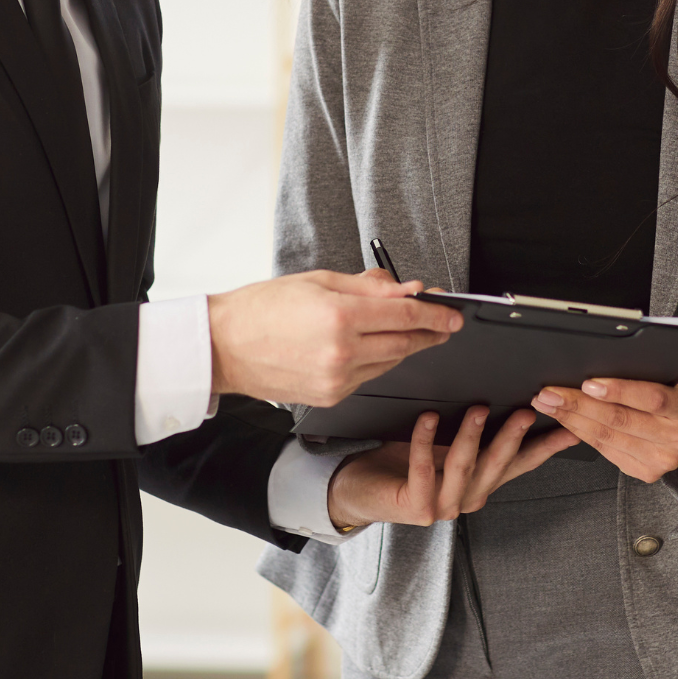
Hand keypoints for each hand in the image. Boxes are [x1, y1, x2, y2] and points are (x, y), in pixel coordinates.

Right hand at [208, 269, 461, 407]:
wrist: (225, 347)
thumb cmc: (263, 308)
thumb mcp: (319, 281)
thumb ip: (368, 287)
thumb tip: (406, 288)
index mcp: (340, 316)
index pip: (405, 314)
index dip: (435, 313)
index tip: (452, 313)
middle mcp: (342, 352)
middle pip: (404, 343)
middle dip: (429, 333)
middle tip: (445, 325)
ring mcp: (337, 379)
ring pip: (390, 364)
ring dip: (405, 348)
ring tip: (414, 332)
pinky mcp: (331, 397)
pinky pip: (369, 378)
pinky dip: (379, 363)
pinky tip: (377, 350)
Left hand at [328, 406, 578, 527]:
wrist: (358, 491)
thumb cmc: (400, 464)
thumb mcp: (443, 444)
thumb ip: (470, 431)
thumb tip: (496, 396)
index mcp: (479, 483)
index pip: (520, 464)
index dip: (546, 448)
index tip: (570, 430)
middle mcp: (466, 498)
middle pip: (498, 466)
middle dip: (514, 438)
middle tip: (526, 411)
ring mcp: (442, 506)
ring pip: (465, 468)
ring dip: (473, 437)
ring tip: (478, 409)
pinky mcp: (416, 506)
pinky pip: (423, 469)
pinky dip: (425, 441)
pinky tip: (428, 418)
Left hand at [527, 370, 677, 483]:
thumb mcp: (672, 372)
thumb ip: (645, 370)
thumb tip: (597, 360)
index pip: (653, 399)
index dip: (619, 390)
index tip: (588, 382)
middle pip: (621, 420)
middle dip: (579, 405)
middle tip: (550, 392)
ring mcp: (662, 460)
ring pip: (608, 438)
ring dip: (572, 420)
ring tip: (549, 404)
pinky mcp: (646, 472)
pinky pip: (606, 451)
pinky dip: (581, 434)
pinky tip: (565, 421)